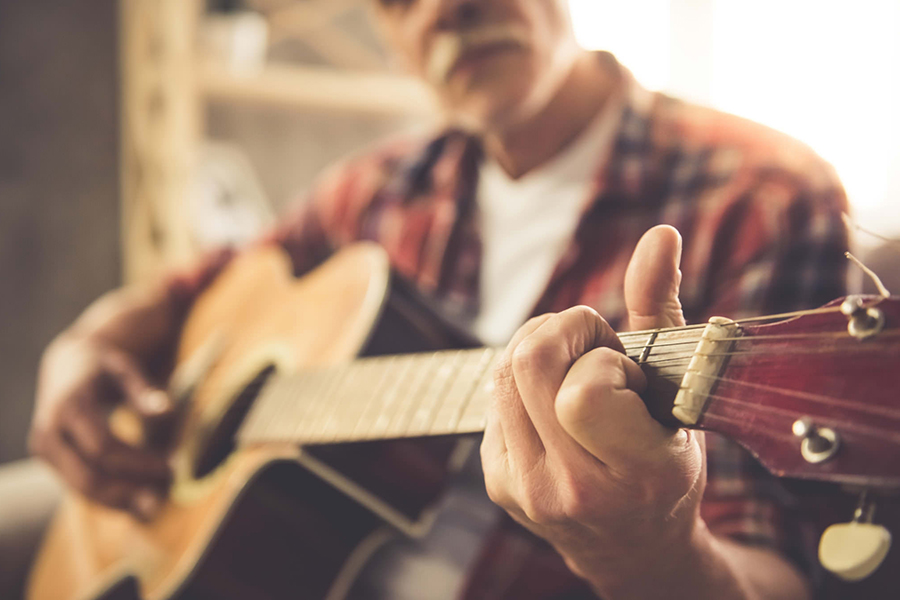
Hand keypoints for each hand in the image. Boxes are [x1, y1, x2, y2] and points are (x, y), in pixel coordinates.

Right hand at [30, 284, 179, 519]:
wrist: (66, 366)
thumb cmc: (104, 367)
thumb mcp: (125, 369)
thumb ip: (144, 391)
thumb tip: (167, 412)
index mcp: (69, 405)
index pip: (103, 447)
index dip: (138, 462)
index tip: (171, 467)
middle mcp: (49, 431)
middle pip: (88, 476)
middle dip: (128, 491)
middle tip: (164, 499)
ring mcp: (44, 450)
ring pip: (81, 489)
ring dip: (119, 502)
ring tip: (154, 507)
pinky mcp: (49, 461)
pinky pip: (78, 487)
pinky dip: (108, 498)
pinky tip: (137, 503)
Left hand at [480, 225, 705, 591]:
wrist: (635, 548)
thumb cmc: (667, 461)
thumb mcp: (681, 392)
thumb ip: (662, 309)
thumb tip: (659, 235)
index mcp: (636, 471)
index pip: (583, 391)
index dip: (600, 357)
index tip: (624, 367)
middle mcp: (573, 488)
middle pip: (526, 365)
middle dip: (561, 331)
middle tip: (592, 347)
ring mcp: (527, 490)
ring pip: (501, 374)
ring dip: (537, 348)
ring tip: (573, 367)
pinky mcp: (497, 483)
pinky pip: (493, 398)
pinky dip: (521, 382)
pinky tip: (552, 402)